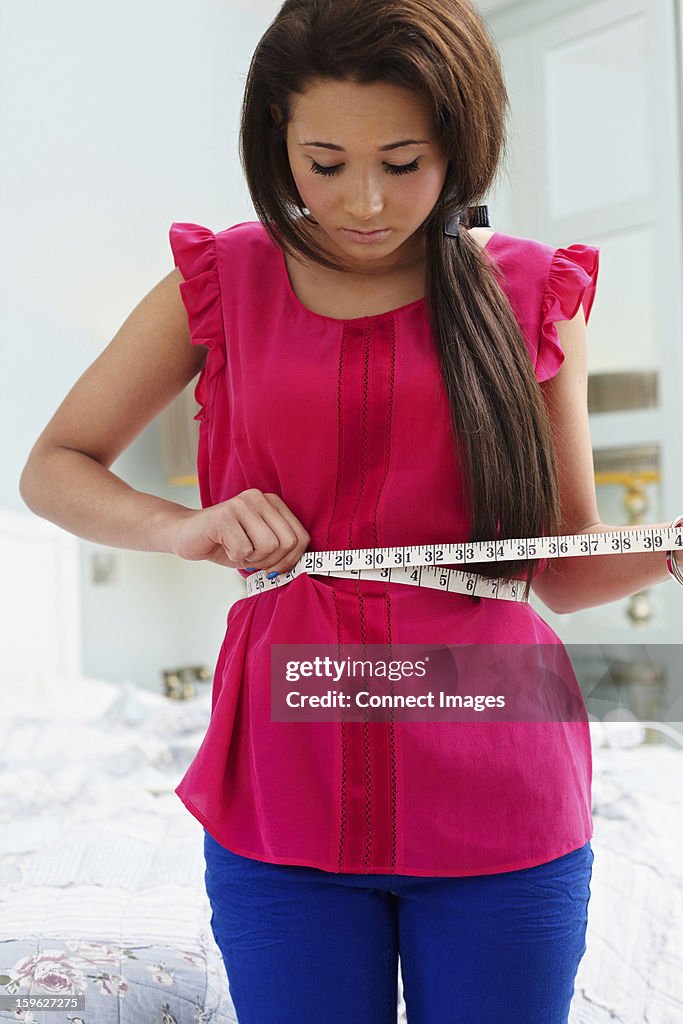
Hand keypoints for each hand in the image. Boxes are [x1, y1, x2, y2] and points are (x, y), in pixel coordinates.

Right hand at [169, 489, 310, 574]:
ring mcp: (242, 504)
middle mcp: (260, 498)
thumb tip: (303, 567)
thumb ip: (282, 551)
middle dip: (270, 561)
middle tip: (251, 558)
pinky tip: (224, 547)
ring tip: (237, 550)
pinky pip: (244, 550)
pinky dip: (234, 557)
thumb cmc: (226, 543)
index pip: (301, 537)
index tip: (274, 568)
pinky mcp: (225, 515)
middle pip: (287, 543)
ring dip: (251, 559)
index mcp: (274, 503)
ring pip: (268, 546)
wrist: (186, 535)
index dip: (291, 560)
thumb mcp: (260, 547)